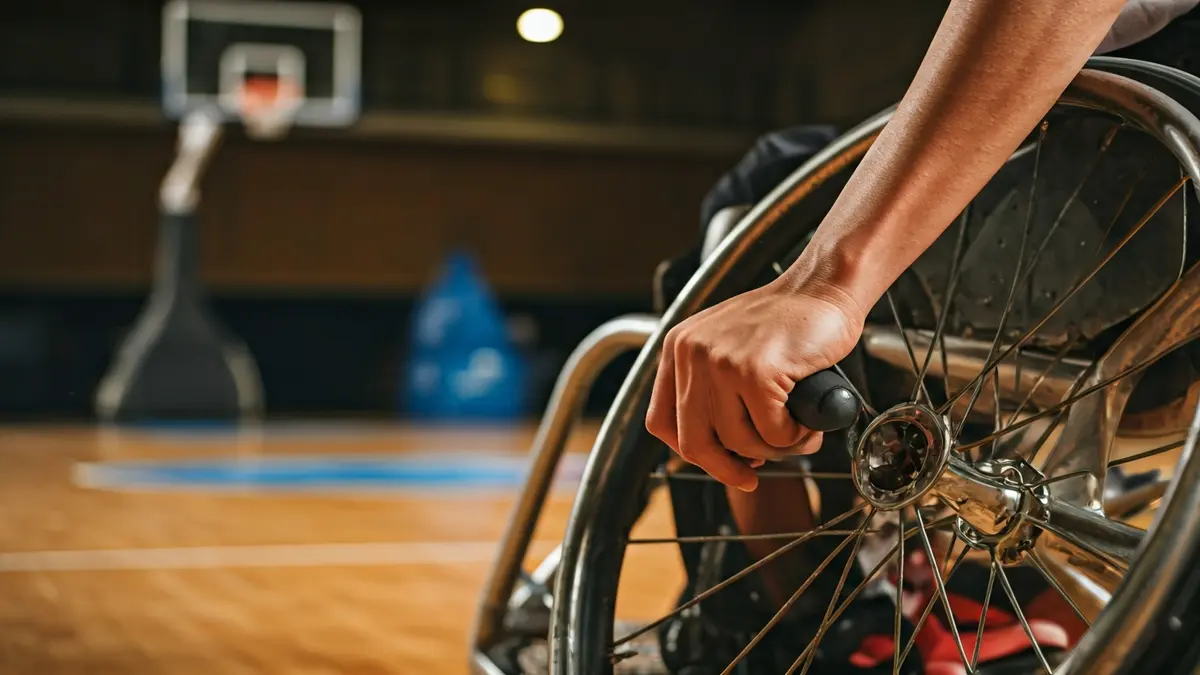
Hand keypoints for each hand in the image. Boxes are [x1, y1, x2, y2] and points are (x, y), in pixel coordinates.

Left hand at [645, 278, 864, 491]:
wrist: (824, 289)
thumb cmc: (786, 322)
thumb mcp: (727, 348)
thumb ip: (711, 389)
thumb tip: (716, 452)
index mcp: (677, 348)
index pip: (661, 421)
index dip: (690, 452)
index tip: (718, 464)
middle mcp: (691, 353)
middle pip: (693, 441)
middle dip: (725, 468)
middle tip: (752, 474)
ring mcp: (721, 362)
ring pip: (737, 442)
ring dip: (772, 449)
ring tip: (794, 430)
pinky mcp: (756, 371)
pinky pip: (773, 433)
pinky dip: (794, 436)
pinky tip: (805, 421)